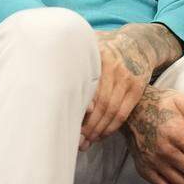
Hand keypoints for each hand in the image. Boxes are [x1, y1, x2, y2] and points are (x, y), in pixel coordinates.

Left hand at [80, 30, 157, 149]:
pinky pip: (123, 113)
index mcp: (97, 56)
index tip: (69, 123)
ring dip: (98, 129)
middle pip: (100, 103)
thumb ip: (73, 53)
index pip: (87, 87)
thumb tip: (46, 62)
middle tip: (76, 140)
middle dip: (88, 125)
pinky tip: (102, 134)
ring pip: (111, 111)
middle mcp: (114, 67)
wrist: (137, 43)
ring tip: (87, 141)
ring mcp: (127, 78)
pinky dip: (112, 127)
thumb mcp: (90, 44)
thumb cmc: (106, 47)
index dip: (79, 108)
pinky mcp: (137, 87)